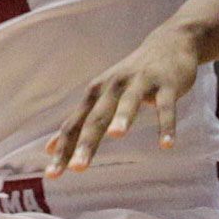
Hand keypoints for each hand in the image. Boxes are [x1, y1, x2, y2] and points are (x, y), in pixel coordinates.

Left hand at [44, 27, 200, 176]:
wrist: (169, 43)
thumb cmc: (131, 78)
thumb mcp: (102, 97)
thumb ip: (79, 123)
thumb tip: (48, 149)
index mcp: (96, 93)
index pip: (75, 125)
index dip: (63, 149)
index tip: (53, 175)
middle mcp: (113, 86)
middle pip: (97, 117)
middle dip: (87, 142)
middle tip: (77, 167)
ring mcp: (140, 83)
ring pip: (129, 102)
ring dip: (123, 117)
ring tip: (116, 136)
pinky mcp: (166, 84)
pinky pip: (166, 107)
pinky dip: (167, 125)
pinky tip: (167, 144)